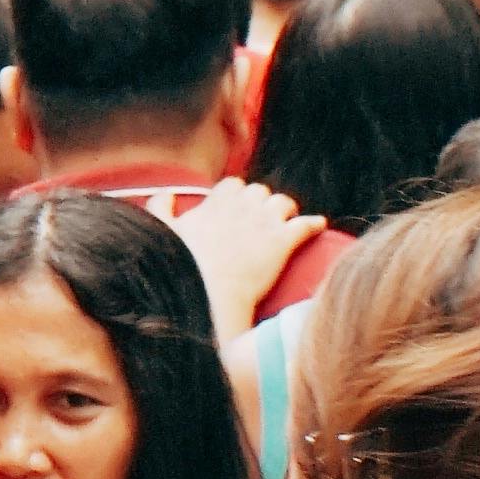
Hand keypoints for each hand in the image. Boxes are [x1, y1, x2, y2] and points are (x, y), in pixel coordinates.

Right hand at [171, 180, 310, 335]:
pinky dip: (314, 223)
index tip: (235, 208)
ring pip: (284, 203)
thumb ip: (161, 207)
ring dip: (286, 211)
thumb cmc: (181, 265)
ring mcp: (264, 223)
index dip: (237, 195)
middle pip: (260, 191)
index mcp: (215, 204)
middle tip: (261, 219)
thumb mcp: (161, 230)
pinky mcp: (283, 242)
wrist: (208, 293)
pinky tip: (319, 225)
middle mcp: (242, 208)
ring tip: (286, 222)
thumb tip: (167, 193)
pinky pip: (306, 225)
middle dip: (262, 202)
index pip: (233, 185)